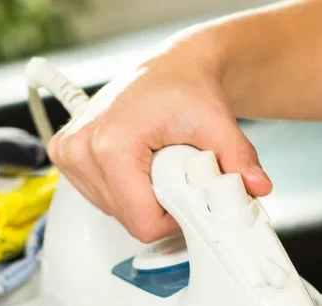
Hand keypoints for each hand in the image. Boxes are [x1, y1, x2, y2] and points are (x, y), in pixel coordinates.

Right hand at [47, 43, 272, 242]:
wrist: (169, 68)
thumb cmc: (184, 87)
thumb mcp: (218, 122)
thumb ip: (238, 159)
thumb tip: (255, 187)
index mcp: (111, 145)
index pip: (142, 222)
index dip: (174, 220)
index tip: (191, 198)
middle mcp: (81, 149)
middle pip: (128, 219)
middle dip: (160, 206)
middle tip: (178, 172)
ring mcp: (69, 155)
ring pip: (115, 212)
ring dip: (143, 198)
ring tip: (158, 164)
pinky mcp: (66, 157)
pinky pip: (102, 198)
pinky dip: (127, 190)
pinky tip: (140, 164)